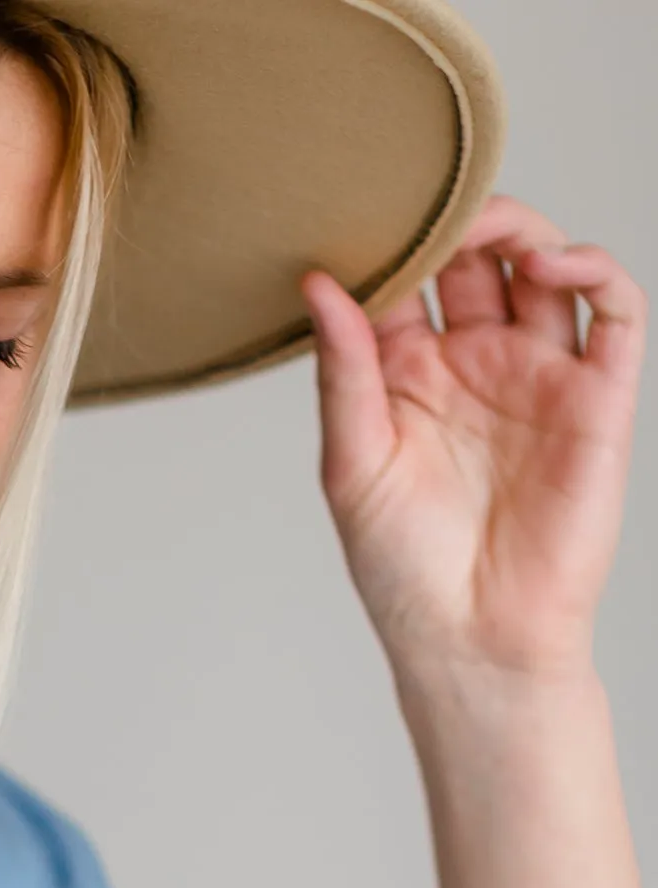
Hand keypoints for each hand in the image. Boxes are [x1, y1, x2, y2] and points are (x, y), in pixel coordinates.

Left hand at [303, 199, 644, 687]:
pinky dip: (592, 270)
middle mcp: (478, 365)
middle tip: (430, 201)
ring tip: (490, 229)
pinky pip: (613, 310)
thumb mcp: (353, 464)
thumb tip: (318, 283)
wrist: (474, 642)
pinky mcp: (598, 395)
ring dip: (523, 230)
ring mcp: (539, 375)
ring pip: (545, 266)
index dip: (392, 242)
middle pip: (477, 257)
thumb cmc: (405, 573)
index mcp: (411, 379)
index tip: (363, 211)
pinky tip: (550, 267)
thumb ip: (344, 370)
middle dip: (457, 218)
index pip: (407, 280)